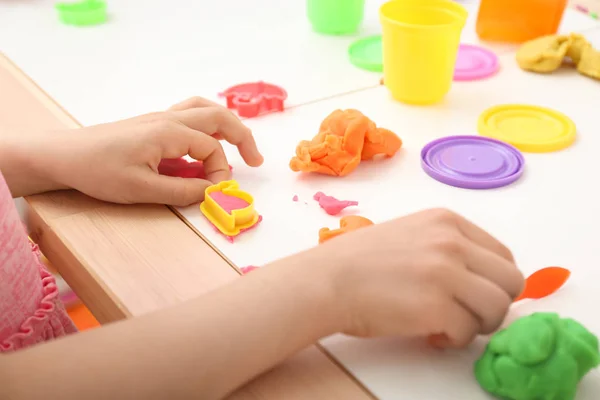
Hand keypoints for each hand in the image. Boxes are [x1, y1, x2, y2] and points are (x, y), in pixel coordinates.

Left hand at [27, 97, 262, 204]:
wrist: (64, 155)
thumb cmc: (98, 171)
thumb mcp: (142, 190)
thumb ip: (181, 192)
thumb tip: (212, 193)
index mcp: (169, 132)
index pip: (211, 148)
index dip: (220, 172)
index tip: (215, 194)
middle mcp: (169, 119)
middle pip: (218, 117)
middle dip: (242, 137)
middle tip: (255, 160)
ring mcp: (160, 118)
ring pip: (204, 109)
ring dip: (226, 125)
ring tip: (238, 145)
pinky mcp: (152, 124)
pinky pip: (189, 114)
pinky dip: (206, 124)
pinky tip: (204, 143)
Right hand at [314, 208, 523, 347]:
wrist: (327, 280)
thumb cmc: (358, 261)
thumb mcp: (410, 235)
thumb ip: (446, 248)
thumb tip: (477, 279)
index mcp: (447, 222)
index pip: (502, 255)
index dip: (493, 281)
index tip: (473, 295)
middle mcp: (451, 243)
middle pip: (510, 281)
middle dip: (493, 304)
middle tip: (468, 314)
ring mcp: (445, 273)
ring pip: (497, 308)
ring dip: (477, 324)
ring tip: (449, 325)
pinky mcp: (435, 307)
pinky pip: (468, 332)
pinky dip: (453, 340)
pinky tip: (430, 333)